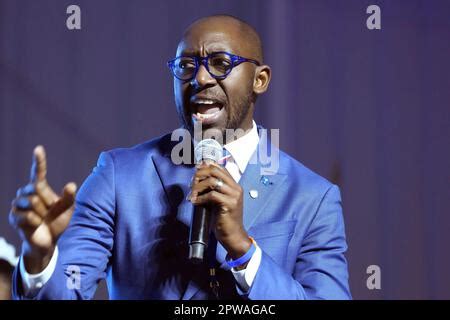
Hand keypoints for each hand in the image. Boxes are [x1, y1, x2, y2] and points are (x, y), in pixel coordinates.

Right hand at [9, 145, 76, 273]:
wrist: (48, 241)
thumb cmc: (57, 222)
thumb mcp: (68, 209)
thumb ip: (69, 197)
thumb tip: (71, 185)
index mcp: (40, 189)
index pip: (38, 172)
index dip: (39, 161)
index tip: (38, 148)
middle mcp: (26, 193)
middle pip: (36, 188)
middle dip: (48, 201)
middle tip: (49, 212)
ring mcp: (18, 204)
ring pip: (32, 201)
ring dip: (42, 213)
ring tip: (42, 219)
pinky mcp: (14, 217)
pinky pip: (28, 215)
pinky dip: (37, 221)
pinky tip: (36, 225)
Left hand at [189, 162, 251, 262]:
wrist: (233, 235)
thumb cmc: (224, 219)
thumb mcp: (218, 200)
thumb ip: (212, 189)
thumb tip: (198, 179)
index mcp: (234, 185)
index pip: (220, 168)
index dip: (206, 166)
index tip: (195, 170)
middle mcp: (236, 188)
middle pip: (215, 171)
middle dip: (200, 174)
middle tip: (192, 183)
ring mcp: (234, 195)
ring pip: (213, 181)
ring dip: (198, 186)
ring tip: (192, 193)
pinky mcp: (230, 204)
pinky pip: (212, 195)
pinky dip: (200, 198)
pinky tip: (195, 202)